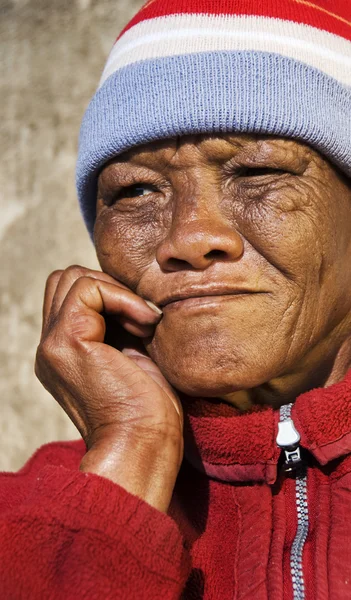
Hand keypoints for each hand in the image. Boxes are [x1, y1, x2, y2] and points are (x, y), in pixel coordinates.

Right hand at [35, 266, 182, 511]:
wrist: (145, 445)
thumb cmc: (148, 410)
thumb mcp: (129, 356)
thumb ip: (115, 326)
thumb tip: (126, 291)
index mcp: (63, 353)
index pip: (69, 295)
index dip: (108, 295)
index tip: (142, 322)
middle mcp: (49, 347)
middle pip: (64, 279)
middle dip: (108, 286)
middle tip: (139, 319)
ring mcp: (52, 344)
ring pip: (71, 277)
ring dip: (116, 290)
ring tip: (143, 324)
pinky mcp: (67, 342)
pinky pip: (89, 289)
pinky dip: (123, 297)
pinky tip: (144, 325)